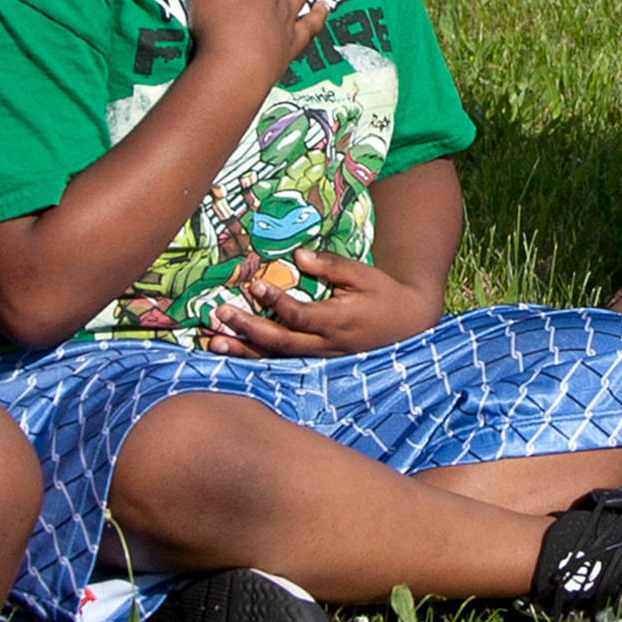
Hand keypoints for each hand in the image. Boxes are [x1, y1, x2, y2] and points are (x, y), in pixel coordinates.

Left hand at [208, 247, 432, 357]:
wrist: (408, 327)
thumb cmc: (384, 295)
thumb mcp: (364, 275)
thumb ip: (331, 266)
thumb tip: (298, 255)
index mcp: (338, 321)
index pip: (300, 314)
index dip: (276, 301)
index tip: (254, 284)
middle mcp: (327, 346)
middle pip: (280, 342)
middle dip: (247, 329)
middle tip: (220, 314)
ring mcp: (321, 359)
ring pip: (277, 360)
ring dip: (244, 352)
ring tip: (214, 344)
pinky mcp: (318, 365)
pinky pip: (282, 366)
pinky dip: (256, 362)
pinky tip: (233, 357)